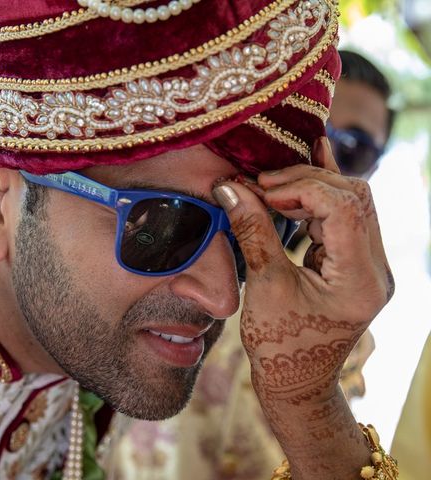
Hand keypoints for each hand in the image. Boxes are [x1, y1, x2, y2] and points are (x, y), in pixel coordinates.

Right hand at [213, 137, 392, 477]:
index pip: (343, 208)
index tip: (260, 189)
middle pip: (355, 198)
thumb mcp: (264, 287)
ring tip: (271, 183)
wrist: (296, 381)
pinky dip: (319, 198)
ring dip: (312, 186)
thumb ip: (253, 231)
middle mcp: (375, 268)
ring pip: (353, 202)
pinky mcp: (356, 263)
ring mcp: (370, 265)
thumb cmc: (279, 345)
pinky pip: (345, 217)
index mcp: (359, 279)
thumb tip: (230, 187)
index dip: (301, 188)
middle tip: (261, 182)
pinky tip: (299, 178)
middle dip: (307, 181)